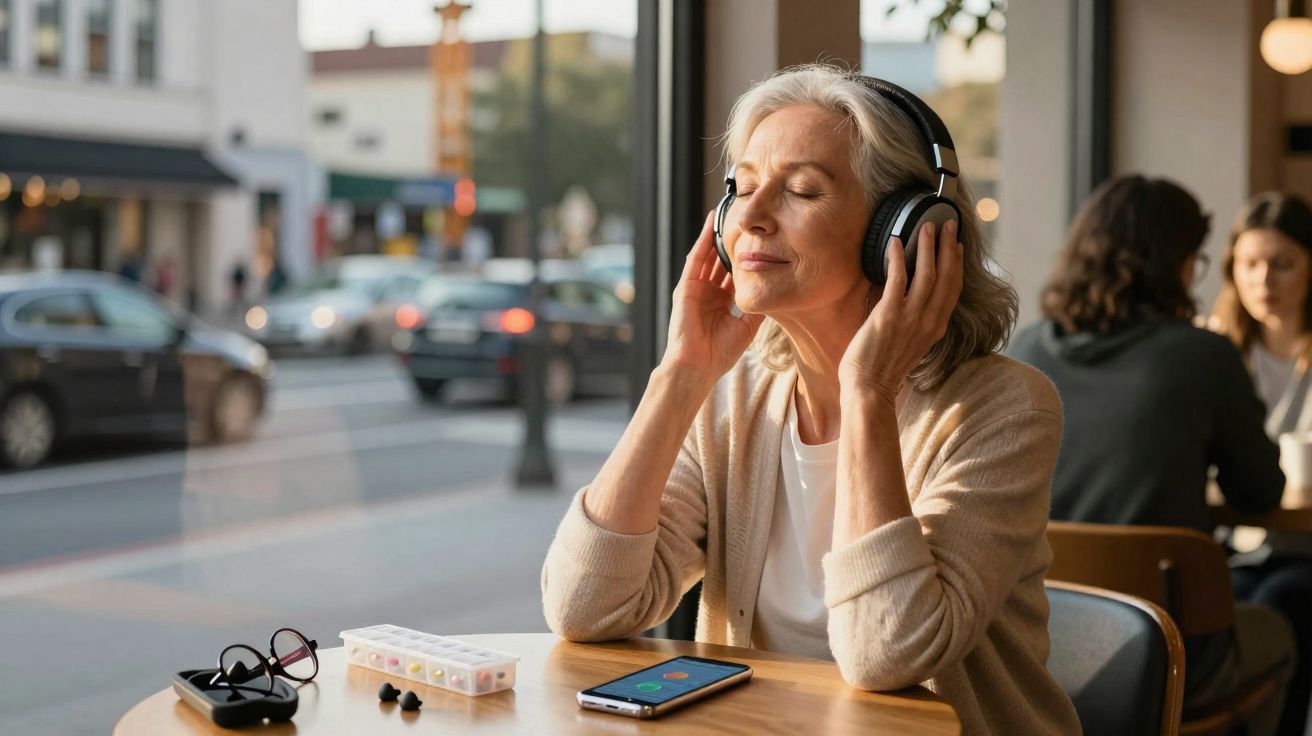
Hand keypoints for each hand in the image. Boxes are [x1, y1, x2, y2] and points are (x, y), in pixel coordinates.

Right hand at [659, 211, 766, 383]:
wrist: (697, 367)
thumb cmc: (718, 354)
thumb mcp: (746, 328)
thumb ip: (757, 310)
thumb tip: (773, 295)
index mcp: (721, 302)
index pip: (734, 273)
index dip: (745, 257)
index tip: (760, 241)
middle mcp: (708, 292)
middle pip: (721, 260)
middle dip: (732, 242)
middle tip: (745, 220)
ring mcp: (696, 288)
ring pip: (708, 255)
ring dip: (717, 234)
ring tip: (728, 212)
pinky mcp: (686, 287)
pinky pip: (696, 259)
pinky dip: (703, 240)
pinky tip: (712, 224)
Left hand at [839, 220, 963, 401]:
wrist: (869, 389)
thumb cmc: (883, 367)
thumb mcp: (909, 342)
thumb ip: (914, 320)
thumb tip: (907, 297)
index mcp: (936, 327)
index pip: (953, 289)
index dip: (957, 264)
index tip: (957, 245)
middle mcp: (929, 320)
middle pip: (947, 275)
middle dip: (948, 247)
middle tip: (948, 224)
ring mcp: (911, 318)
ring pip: (927, 273)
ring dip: (928, 247)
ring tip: (926, 227)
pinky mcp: (889, 315)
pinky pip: (898, 280)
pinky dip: (898, 259)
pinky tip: (895, 242)